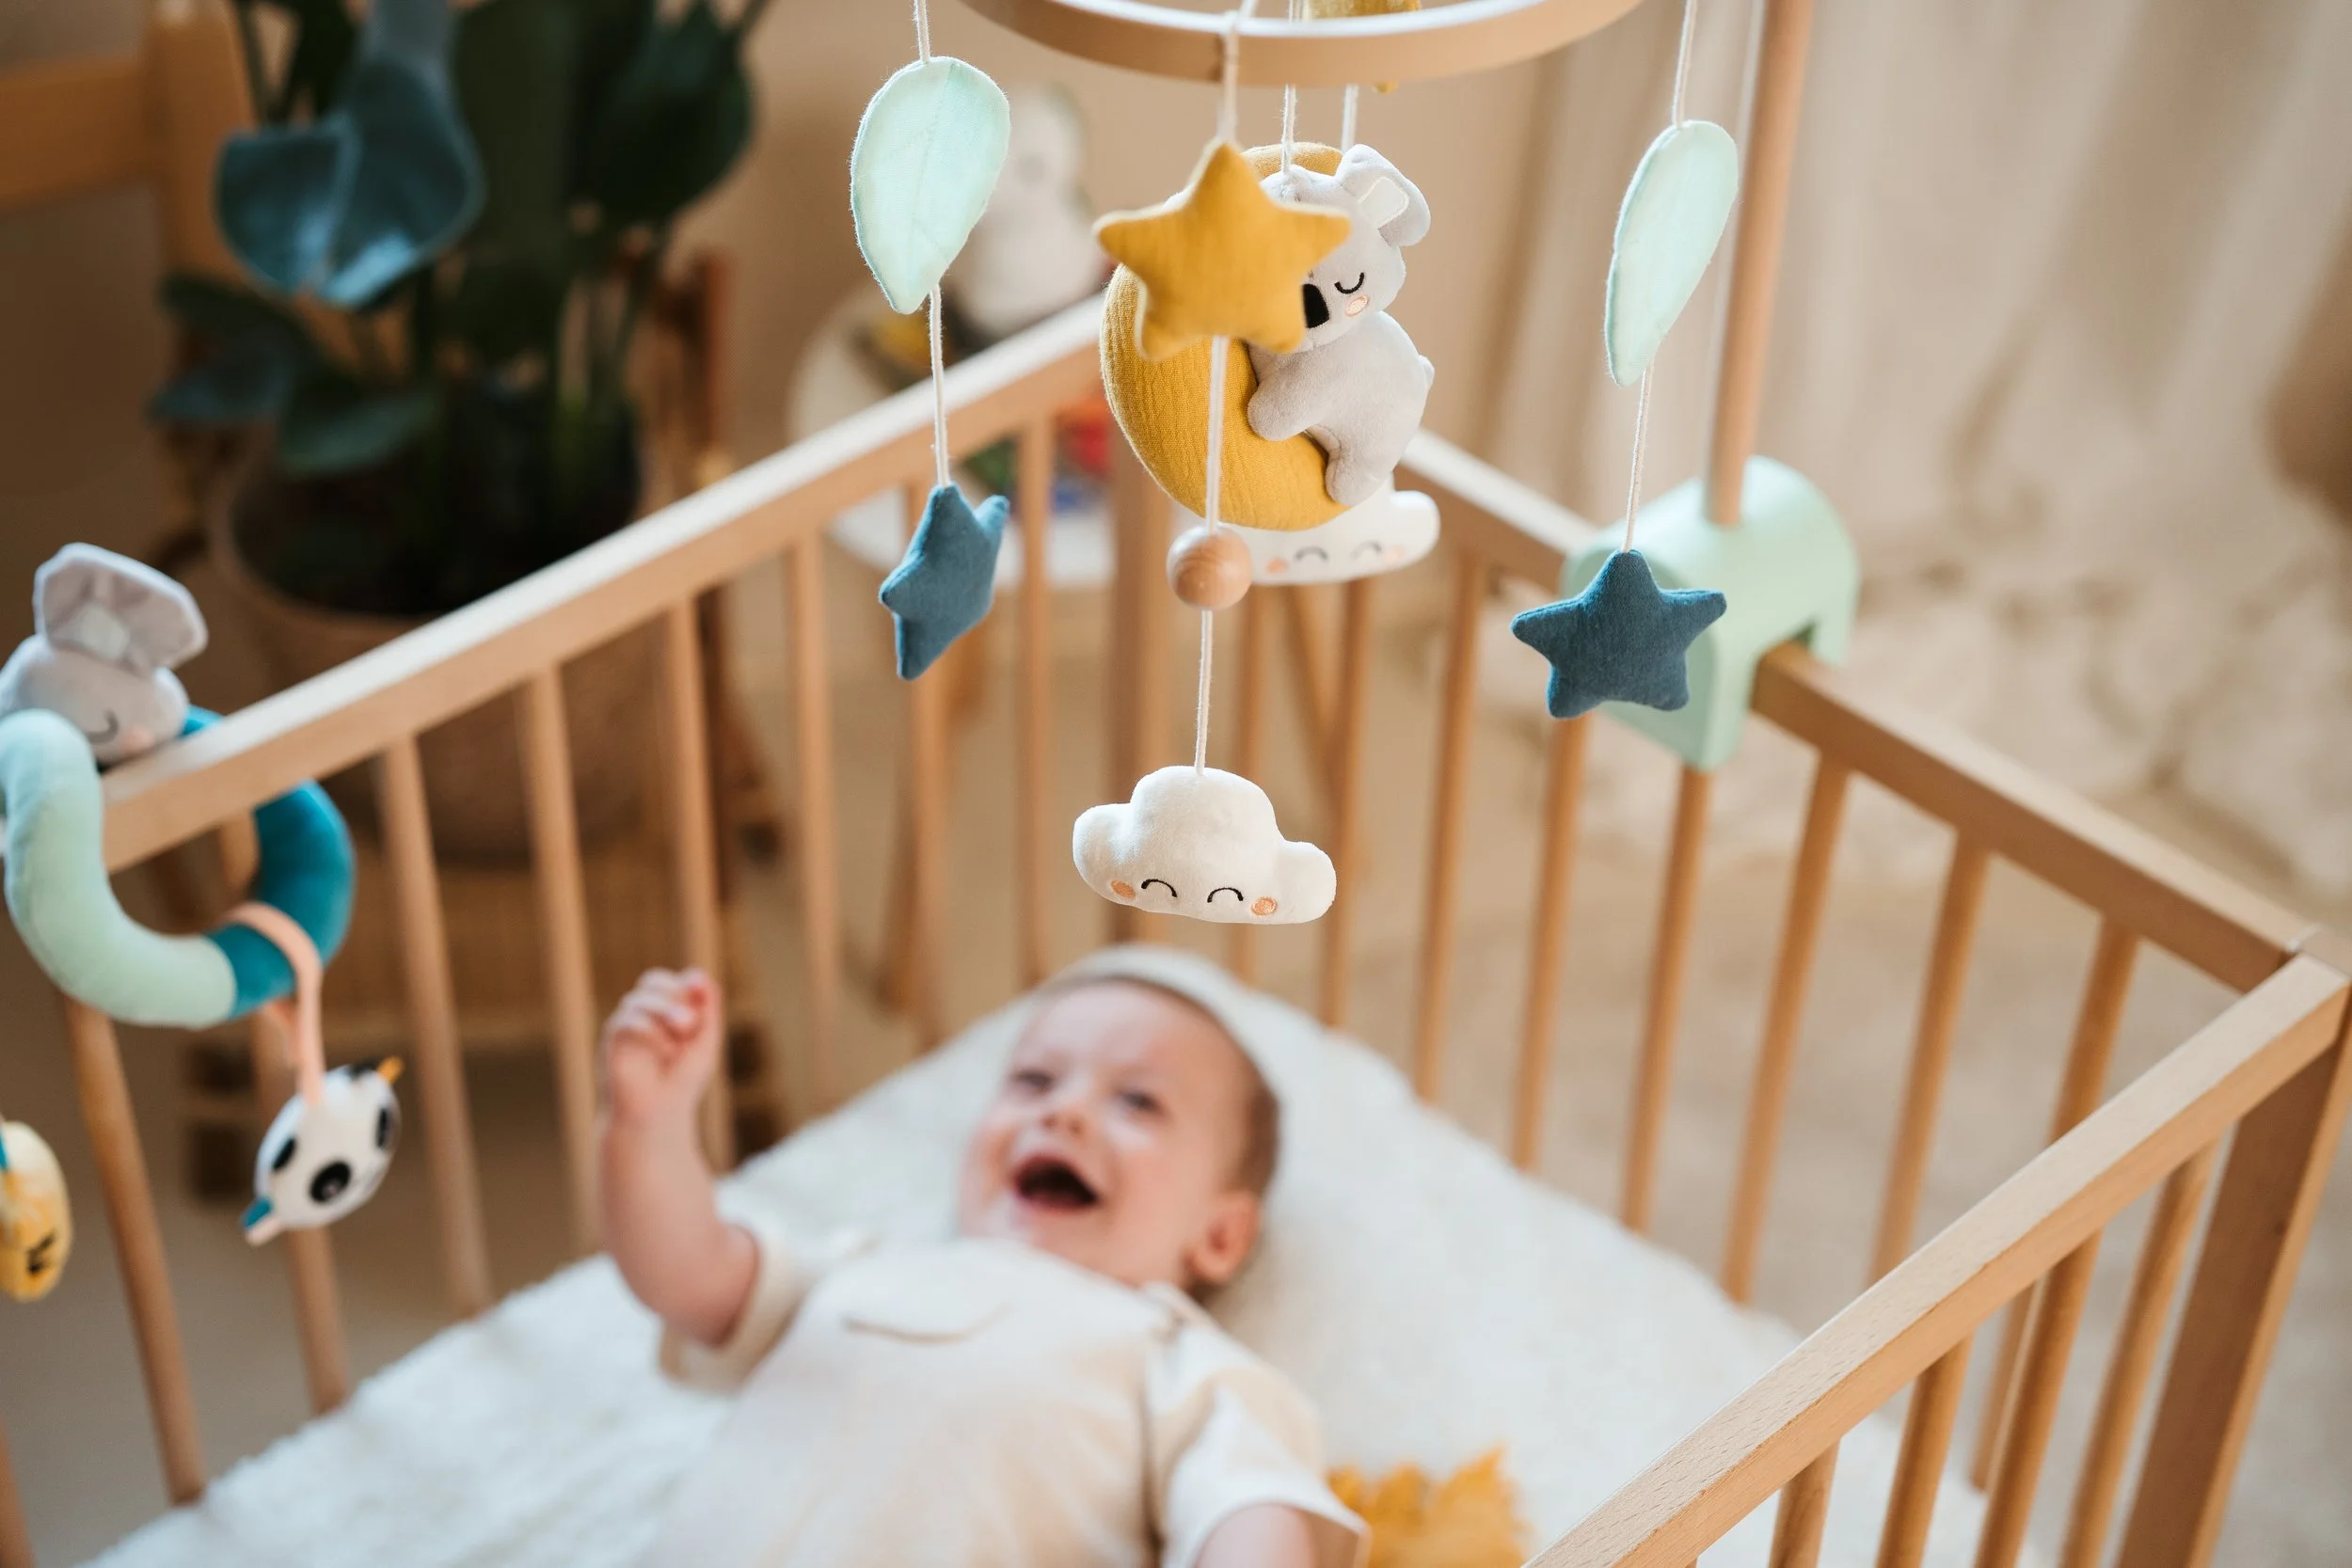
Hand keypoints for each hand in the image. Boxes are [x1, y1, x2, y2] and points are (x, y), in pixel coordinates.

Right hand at [602, 968, 720, 1134]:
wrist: (658, 1115)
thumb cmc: (683, 1081)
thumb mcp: (705, 1043)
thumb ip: (708, 1009)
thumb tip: (699, 973)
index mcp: (668, 1013)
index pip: (675, 981)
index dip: (688, 983)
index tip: (700, 994)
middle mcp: (645, 1015)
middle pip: (653, 980)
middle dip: (674, 992)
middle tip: (690, 1020)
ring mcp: (627, 1027)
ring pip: (638, 998)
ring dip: (664, 1008)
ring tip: (684, 1028)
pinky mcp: (612, 1042)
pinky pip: (625, 1019)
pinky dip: (648, 1027)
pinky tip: (665, 1047)